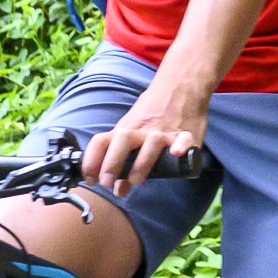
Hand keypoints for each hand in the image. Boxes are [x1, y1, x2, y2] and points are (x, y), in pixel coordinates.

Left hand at [87, 80, 208, 194]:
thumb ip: (125, 163)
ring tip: (136, 181)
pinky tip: (176, 154)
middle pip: (122, 140)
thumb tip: (118, 190)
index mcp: (125, 129)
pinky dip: (181, 146)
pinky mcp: (186, 133)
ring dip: (142, 162)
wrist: (179, 87)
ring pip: (152, 142)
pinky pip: (184, 138)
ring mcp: (164, 131)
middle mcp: (142, 130)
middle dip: (112, 162)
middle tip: (107, 183)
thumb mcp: (133, 133)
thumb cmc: (152, 115)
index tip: (91, 179)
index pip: (101, 141)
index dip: (91, 160)